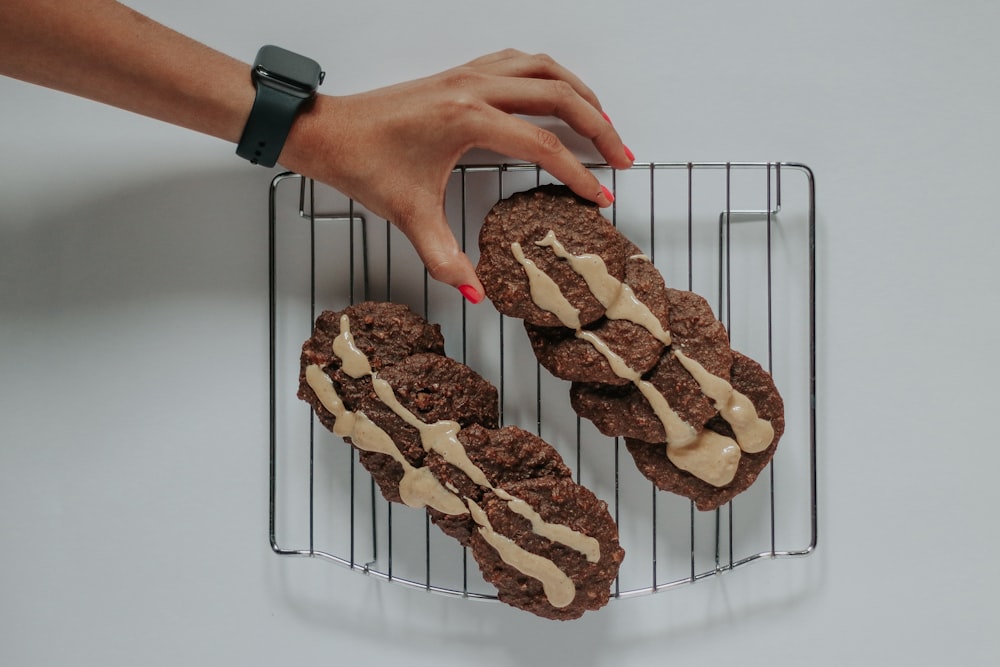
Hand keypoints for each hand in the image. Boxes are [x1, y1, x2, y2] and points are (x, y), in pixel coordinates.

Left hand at [279, 49, 633, 301]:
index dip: (577, 173)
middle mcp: (474, 87)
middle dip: (598, 125)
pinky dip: (549, 74)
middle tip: (621, 156)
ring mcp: (468, 73)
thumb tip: (475, 293)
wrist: (327, 132)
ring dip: (580, 91)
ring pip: (544, 68)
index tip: (598, 196)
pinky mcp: (460, 73)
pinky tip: (558, 93)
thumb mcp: (409, 216)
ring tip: (604, 121)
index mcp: (467, 119)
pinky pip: (520, 61)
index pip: (543, 145)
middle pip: (559, 95)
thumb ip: (446, 259)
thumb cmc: (363, 163)